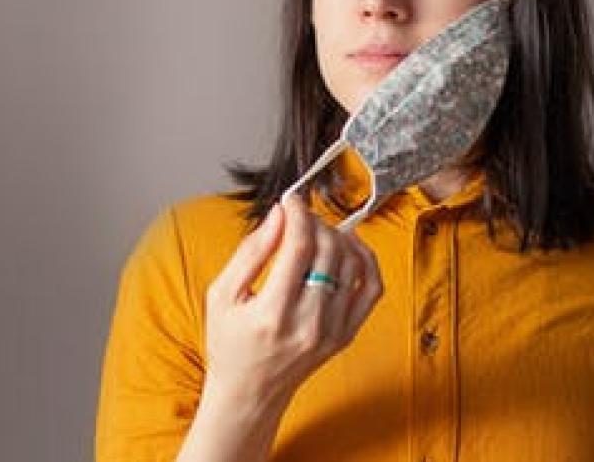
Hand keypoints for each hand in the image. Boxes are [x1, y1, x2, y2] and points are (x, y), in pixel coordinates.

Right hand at [200, 191, 383, 407]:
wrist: (250, 392)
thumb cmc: (230, 344)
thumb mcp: (222, 294)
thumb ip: (251, 251)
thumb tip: (279, 216)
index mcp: (273, 313)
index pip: (299, 246)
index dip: (298, 213)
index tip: (291, 200)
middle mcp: (309, 323)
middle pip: (328, 250)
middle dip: (315, 222)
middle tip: (298, 217)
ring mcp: (333, 330)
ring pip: (352, 263)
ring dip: (336, 236)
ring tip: (316, 232)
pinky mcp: (347, 333)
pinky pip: (372, 287)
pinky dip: (365, 259)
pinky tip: (347, 247)